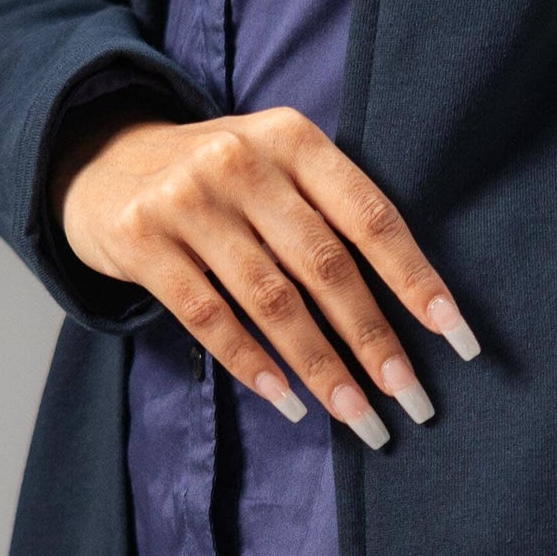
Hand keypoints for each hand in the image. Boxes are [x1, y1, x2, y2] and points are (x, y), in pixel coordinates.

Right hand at [51, 103, 479, 445]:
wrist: (100, 159)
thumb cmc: (220, 180)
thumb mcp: (278, 166)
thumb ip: (332, 213)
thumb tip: (415, 308)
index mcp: (294, 139)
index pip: (371, 217)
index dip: (417, 281)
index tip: (456, 340)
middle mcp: (242, 160)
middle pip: (326, 265)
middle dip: (374, 341)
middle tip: (412, 400)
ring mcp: (187, 199)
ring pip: (271, 300)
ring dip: (321, 368)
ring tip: (358, 416)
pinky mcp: (141, 239)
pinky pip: (208, 316)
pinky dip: (253, 365)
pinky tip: (289, 403)